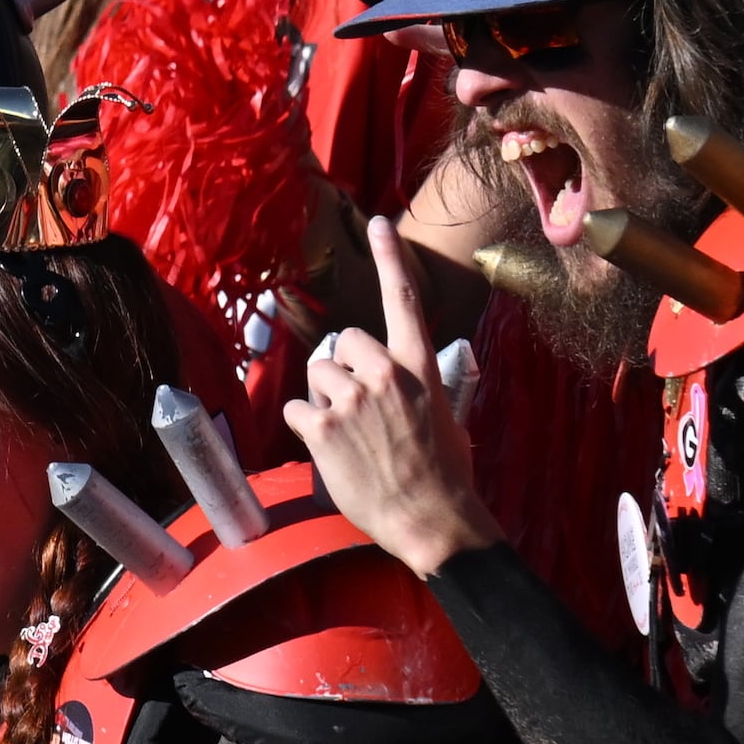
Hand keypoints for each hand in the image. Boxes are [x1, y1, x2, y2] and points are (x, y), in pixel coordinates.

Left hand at [286, 217, 498, 572]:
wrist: (435, 520)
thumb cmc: (445, 473)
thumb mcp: (446, 416)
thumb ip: (419, 387)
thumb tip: (406, 383)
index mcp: (420, 367)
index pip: (404, 300)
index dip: (390, 258)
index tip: (377, 223)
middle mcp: (385, 374)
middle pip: (341, 342)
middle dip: (340, 368)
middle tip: (356, 408)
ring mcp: (352, 400)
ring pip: (315, 373)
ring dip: (322, 398)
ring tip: (347, 433)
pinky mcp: (324, 429)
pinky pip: (297, 410)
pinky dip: (306, 428)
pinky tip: (327, 448)